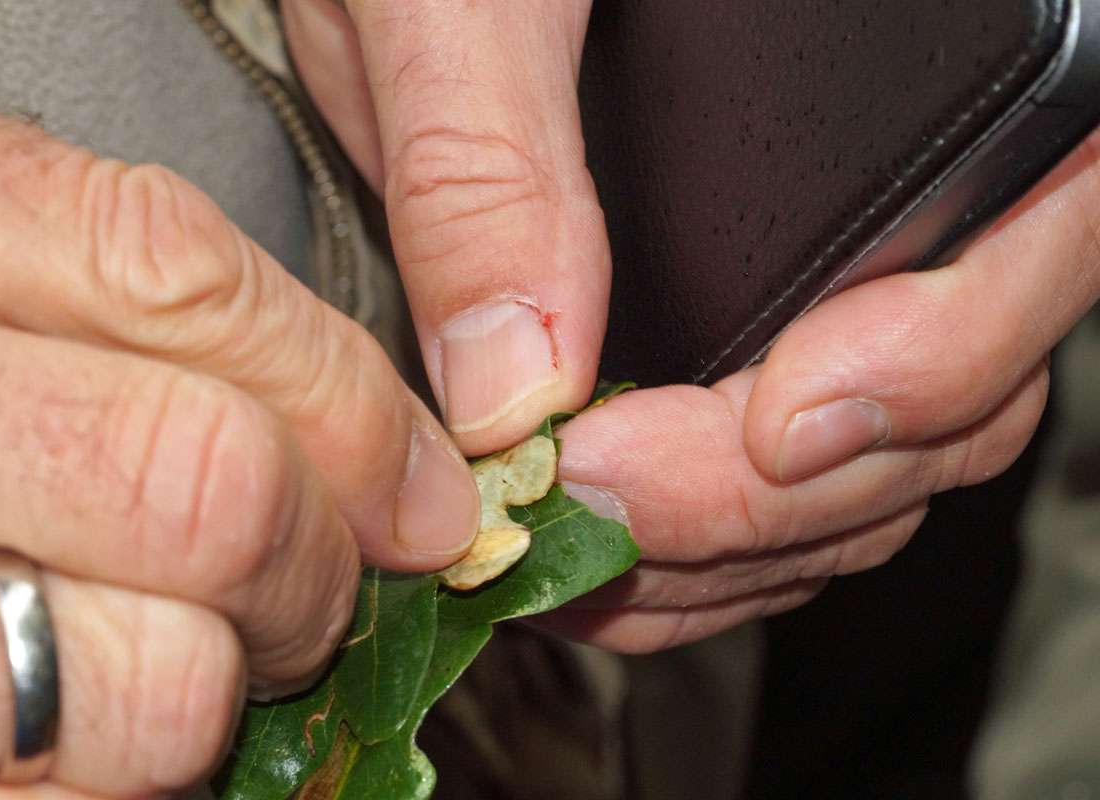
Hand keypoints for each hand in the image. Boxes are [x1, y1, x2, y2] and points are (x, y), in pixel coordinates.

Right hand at [0, 93, 478, 796]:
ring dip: (204, 701)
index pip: (176, 277)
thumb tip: (411, 481)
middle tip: (294, 595)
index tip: (413, 489)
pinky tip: (63, 749)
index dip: (344, 401)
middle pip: (200, 483)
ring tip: (151, 670)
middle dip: (307, 567)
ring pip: (154, 688)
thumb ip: (167, 327)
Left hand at [284, 2, 1099, 652]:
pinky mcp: (764, 322)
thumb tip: (515, 378)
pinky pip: (798, 474)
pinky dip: (720, 542)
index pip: (1039, 229)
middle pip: (954, 390)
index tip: (767, 434)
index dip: (934, 360)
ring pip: (878, 459)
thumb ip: (490, 162)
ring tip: (599, 554)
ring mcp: (844, 264)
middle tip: (609, 510)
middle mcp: (913, 173)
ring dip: (746, 545)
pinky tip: (622, 545)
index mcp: (929, 43)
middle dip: (782, 494)